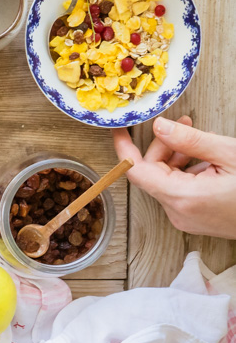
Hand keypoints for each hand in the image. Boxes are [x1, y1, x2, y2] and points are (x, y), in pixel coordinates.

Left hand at [113, 115, 235, 237]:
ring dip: (176, 157)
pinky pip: (179, 190)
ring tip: (201, 140)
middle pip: (152, 173)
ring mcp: (187, 219)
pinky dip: (186, 171)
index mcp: (183, 198)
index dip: (124, 148)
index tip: (118, 128)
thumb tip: (159, 126)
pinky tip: (206, 159)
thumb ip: (190, 140)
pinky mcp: (196, 219)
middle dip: (163, 146)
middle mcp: (179, 213)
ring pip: (165, 180)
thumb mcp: (229, 155)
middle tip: (183, 124)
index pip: (136, 171)